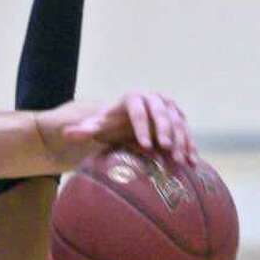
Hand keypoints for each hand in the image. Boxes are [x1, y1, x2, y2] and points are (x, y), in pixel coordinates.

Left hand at [51, 95, 193, 164]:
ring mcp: (169, 107)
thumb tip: (67, 133)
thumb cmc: (112, 124)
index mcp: (133, 97)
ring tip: (179, 159)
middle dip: (165, 130)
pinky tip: (192, 161)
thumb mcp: (99, 126)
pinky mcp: (179, 118)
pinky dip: (190, 145)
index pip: (138, 110)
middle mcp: (154, 98)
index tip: (145, 145)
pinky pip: (187, 130)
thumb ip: (85, 129)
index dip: (142, 126)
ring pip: (177, 121)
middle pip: (161, 112)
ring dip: (181, 139)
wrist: (130, 121)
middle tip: (165, 148)